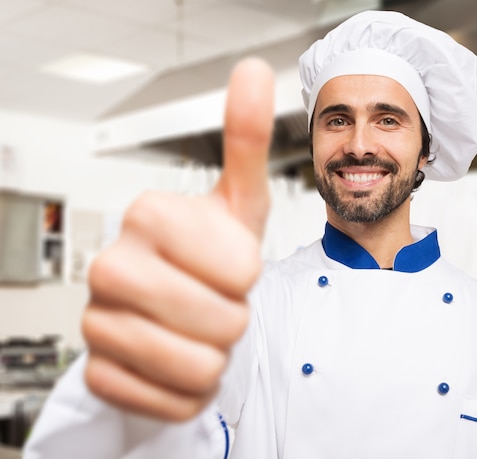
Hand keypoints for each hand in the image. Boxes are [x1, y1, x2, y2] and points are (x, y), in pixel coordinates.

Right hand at [81, 57, 273, 420]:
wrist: (174, 304)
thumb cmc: (210, 254)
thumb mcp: (238, 200)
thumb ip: (246, 139)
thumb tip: (255, 71)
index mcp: (148, 213)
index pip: (242, 268)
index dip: (248, 273)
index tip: (229, 263)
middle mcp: (110, 264)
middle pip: (223, 321)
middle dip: (234, 318)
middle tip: (214, 300)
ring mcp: (96, 322)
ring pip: (200, 366)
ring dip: (214, 355)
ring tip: (196, 328)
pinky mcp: (99, 373)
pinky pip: (173, 400)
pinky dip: (188, 389)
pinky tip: (174, 358)